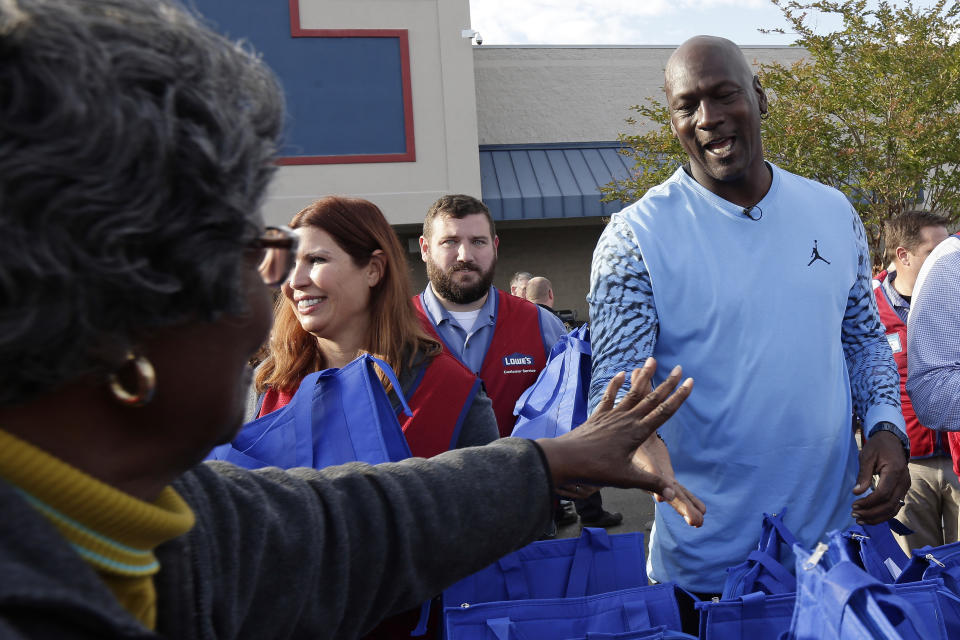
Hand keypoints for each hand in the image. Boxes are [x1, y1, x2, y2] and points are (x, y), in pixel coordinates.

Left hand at [536, 358, 700, 525]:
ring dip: (644, 377)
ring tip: (653, 360)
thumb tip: (672, 495)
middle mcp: (627, 419)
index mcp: (637, 433)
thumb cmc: (596, 469)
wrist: (565, 459)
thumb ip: (651, 483)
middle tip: (681, 368)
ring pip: (632, 393)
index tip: (690, 383)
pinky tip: (622, 373)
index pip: (664, 412)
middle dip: (668, 383)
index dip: (679, 398)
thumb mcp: (626, 479)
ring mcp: (612, 415)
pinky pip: (609, 396)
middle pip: (652, 398)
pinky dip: (616, 384)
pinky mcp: (598, 416)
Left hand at [852, 431, 910, 523]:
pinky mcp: (903, 490)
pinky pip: (895, 506)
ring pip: (894, 509)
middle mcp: (904, 482)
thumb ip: (863, 475)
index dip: (868, 502)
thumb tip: (857, 492)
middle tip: (854, 514)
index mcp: (895, 472)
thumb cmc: (877, 447)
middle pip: (890, 505)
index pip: (883, 494)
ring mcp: (905, 487)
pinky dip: (884, 514)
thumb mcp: (866, 456)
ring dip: (877, 517)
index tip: (854, 505)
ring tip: (860, 519)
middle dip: (871, 513)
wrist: (892, 440)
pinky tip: (871, 516)